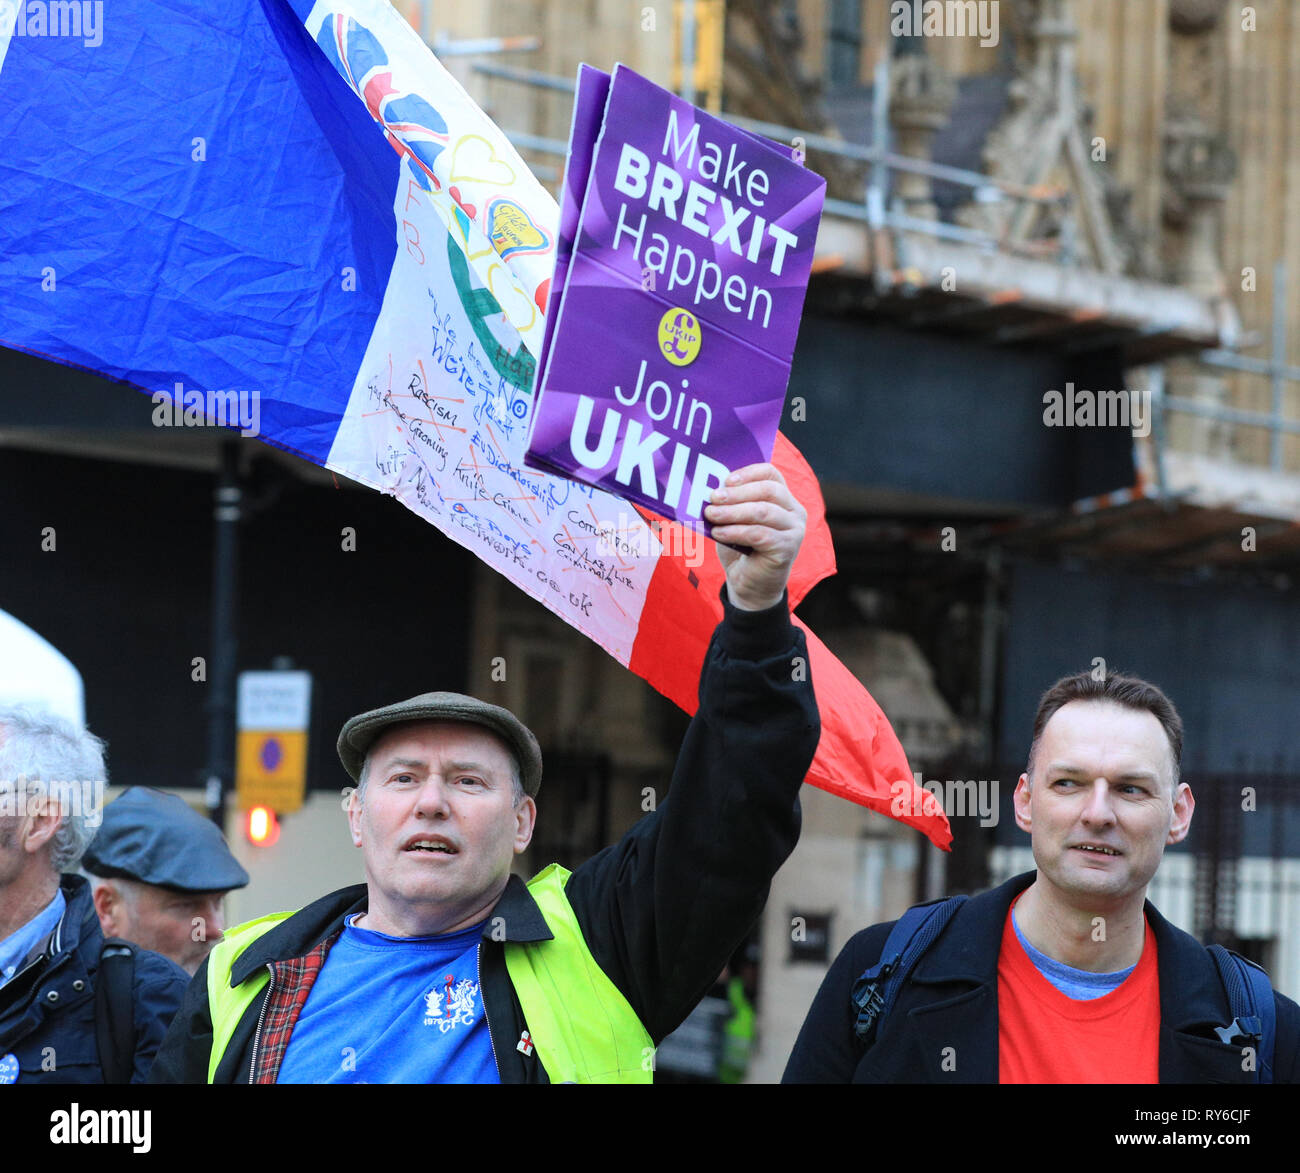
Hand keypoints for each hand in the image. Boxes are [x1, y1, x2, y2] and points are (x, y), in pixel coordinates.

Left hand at [703, 463, 805, 611]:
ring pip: (763, 511)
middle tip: (712, 498)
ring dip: (733, 512)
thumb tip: (710, 489)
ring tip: (711, 515)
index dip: (748, 473)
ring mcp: (794, 530)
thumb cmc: (741, 548)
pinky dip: (736, 531)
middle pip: (768, 490)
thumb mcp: (734, 521)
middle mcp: (794, 511)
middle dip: (737, 493)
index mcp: (783, 498)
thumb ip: (729, 504)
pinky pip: (759, 534)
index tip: (725, 480)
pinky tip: (718, 534)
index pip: (771, 473)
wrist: (750, 585)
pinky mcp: (788, 548)